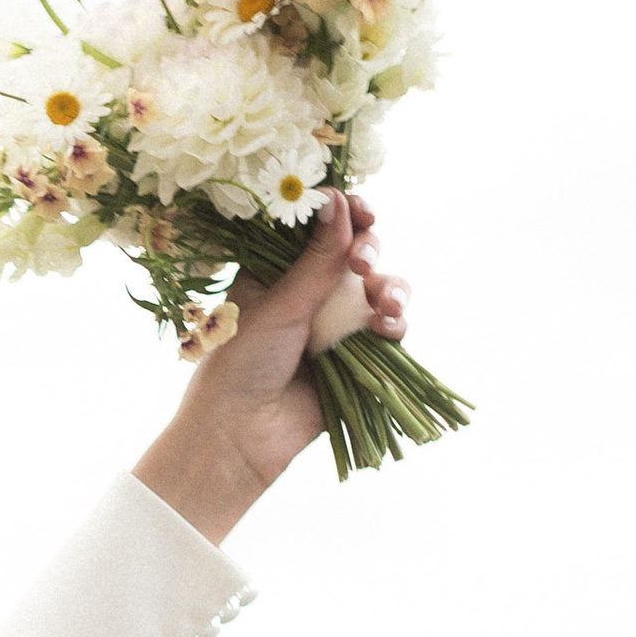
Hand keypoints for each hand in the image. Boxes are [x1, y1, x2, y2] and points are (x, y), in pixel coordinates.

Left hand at [132, 192, 409, 544]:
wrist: (240, 437)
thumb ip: (318, 257)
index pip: (317, 227)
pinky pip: (387, 328)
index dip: (343, 212)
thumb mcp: (280, 304)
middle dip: (368, 250)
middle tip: (361, 264)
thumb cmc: (241, 365)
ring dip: (389, 287)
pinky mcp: (355, 357)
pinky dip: (394, 323)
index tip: (360, 208)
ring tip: (384, 303)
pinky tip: (389, 328)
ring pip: (377, 288)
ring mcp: (332, 324)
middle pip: (354, 252)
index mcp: (274, 270)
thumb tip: (341, 198)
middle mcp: (306, 292)